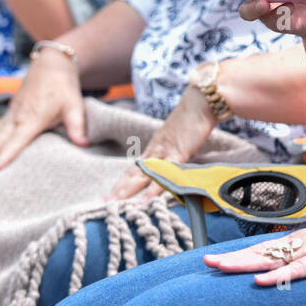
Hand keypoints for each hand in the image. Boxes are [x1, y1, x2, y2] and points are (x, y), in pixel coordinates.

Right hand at [0, 48, 86, 170]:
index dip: (4, 156)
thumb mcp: (75, 105)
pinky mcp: (13, 111)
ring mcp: (13, 113)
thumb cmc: (64, 86)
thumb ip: (77, 127)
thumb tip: (84, 145)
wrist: (52, 63)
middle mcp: (19, 116)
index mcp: (33, 118)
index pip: (16, 141)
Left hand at [106, 79, 218, 201]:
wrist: (201, 101)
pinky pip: (163, 173)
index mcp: (155, 147)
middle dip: (119, 190)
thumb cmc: (194, 118)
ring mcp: (164, 151)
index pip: (136, 169)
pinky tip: (145, 200)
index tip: (113, 196)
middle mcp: (155, 150)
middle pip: (133, 173)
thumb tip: (173, 166)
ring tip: (114, 204)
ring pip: (142, 174)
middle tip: (104, 204)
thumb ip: (175, 153)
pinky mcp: (177, 153)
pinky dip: (154, 188)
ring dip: (127, 190)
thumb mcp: (180, 139)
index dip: (124, 183)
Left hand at [202, 206, 305, 286]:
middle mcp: (299, 244)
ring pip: (271, 259)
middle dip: (233, 258)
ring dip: (245, 264)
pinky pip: (297, 270)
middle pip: (259, 252)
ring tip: (222, 267)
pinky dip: (278, 276)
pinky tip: (261, 280)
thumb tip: (295, 265)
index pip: (262, 249)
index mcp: (299, 242)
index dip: (239, 254)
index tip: (217, 259)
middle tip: (207, 262)